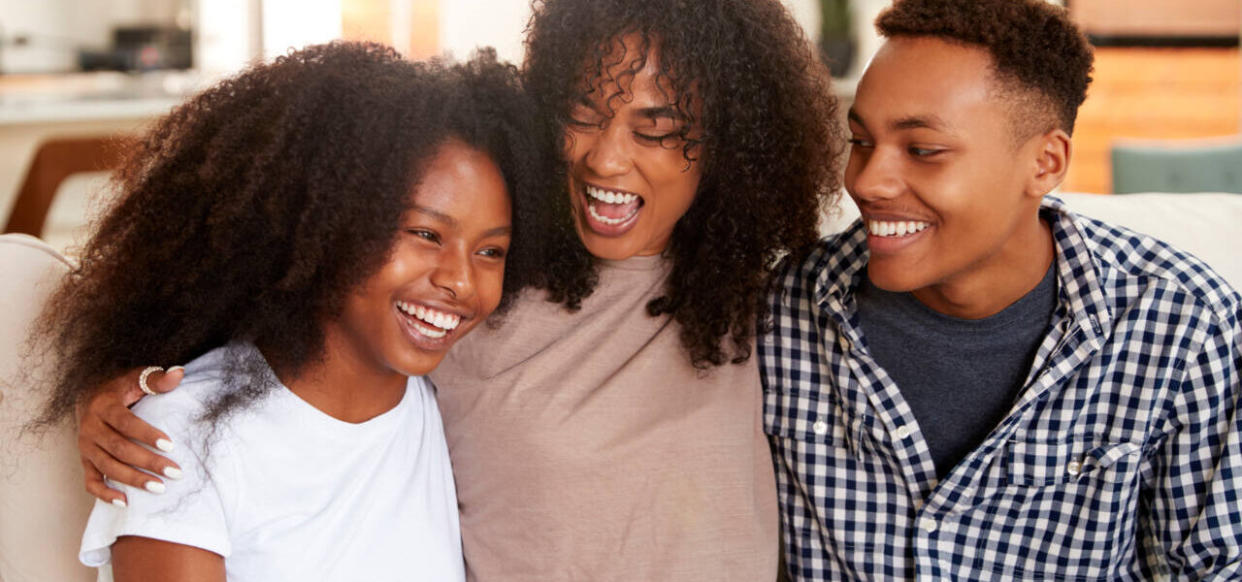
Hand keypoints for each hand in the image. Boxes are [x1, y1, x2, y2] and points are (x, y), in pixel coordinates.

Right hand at [77, 366, 184, 505]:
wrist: (89, 396)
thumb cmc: (120, 388)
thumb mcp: (136, 378)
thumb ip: (157, 379)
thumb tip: (179, 372)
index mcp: (104, 406)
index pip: (126, 423)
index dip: (147, 434)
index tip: (170, 445)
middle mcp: (90, 428)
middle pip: (119, 449)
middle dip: (147, 462)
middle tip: (174, 472)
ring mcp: (86, 447)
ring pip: (107, 467)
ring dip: (133, 480)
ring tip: (159, 488)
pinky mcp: (85, 461)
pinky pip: (91, 481)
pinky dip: (105, 494)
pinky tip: (125, 502)